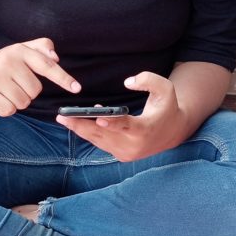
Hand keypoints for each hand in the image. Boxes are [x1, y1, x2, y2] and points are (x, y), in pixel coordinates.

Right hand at [0, 38, 80, 116]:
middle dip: (29, 91)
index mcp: (20, 51)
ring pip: (23, 102)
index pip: (46, 65)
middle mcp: (8, 62)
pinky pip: (9, 110)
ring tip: (7, 91)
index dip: (63, 78)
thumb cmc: (4, 62)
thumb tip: (55, 56)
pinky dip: (7, 109)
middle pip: (35, 90)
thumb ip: (42, 47)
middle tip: (15, 83)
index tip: (76, 88)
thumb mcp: (22, 49)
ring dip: (18, 101)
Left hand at [56, 71, 186, 161]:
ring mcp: (126, 153)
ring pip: (99, 140)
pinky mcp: (120, 155)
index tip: (98, 118)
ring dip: (80, 129)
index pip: (127, 126)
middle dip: (82, 125)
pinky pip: (100, 143)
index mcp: (146, 129)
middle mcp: (134, 146)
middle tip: (63, 116)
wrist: (172, 132)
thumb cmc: (167, 106)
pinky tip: (76, 121)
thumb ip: (148, 80)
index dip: (113, 123)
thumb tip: (127, 82)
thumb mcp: (166, 88)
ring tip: (63, 117)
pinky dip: (88, 132)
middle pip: (104, 135)